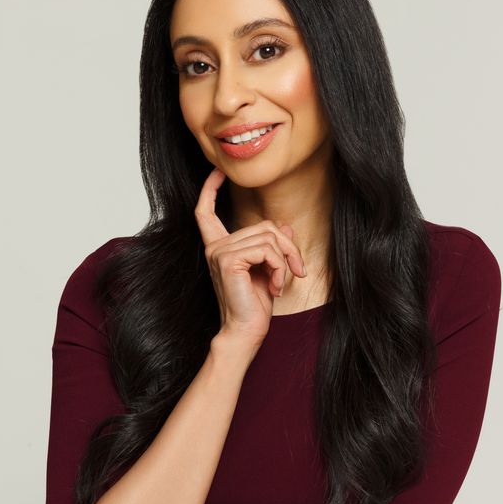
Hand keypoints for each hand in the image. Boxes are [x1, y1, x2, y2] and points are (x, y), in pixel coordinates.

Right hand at [195, 166, 306, 345]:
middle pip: (263, 227)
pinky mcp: (229, 260)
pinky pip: (267, 250)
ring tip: (282, 282)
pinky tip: (275, 286)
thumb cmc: (254, 305)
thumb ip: (273, 247)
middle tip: (296, 270)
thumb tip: (285, 227)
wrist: (245, 331)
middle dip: (288, 247)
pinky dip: (280, 267)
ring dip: (286, 260)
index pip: (205, 212)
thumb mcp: (268, 270)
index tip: (217, 173)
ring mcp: (219, 252)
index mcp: (219, 247)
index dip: (209, 189)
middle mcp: (215, 246)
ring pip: (269, 237)